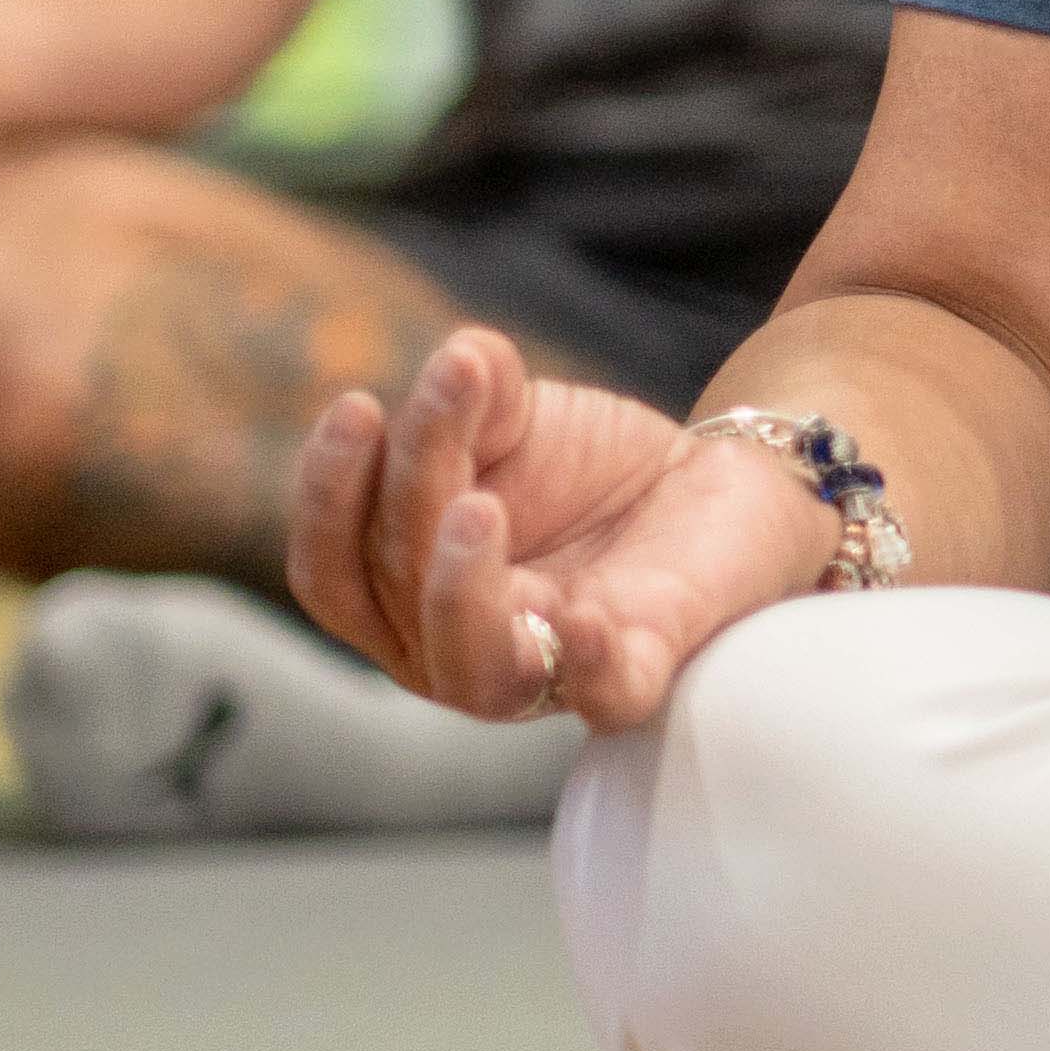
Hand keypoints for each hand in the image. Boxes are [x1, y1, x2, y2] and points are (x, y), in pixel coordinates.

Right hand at [286, 322, 834, 728]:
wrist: (720, 483)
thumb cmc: (590, 466)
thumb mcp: (521, 417)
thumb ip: (477, 394)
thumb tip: (464, 356)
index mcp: (406, 596)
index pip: (333, 572)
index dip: (328, 495)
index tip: (358, 404)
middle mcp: (457, 649)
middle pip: (397, 597)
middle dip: (408, 501)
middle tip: (447, 410)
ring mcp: (545, 672)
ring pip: (472, 667)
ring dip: (460, 590)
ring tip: (478, 505)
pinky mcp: (639, 670)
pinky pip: (605, 694)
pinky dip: (588, 666)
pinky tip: (580, 619)